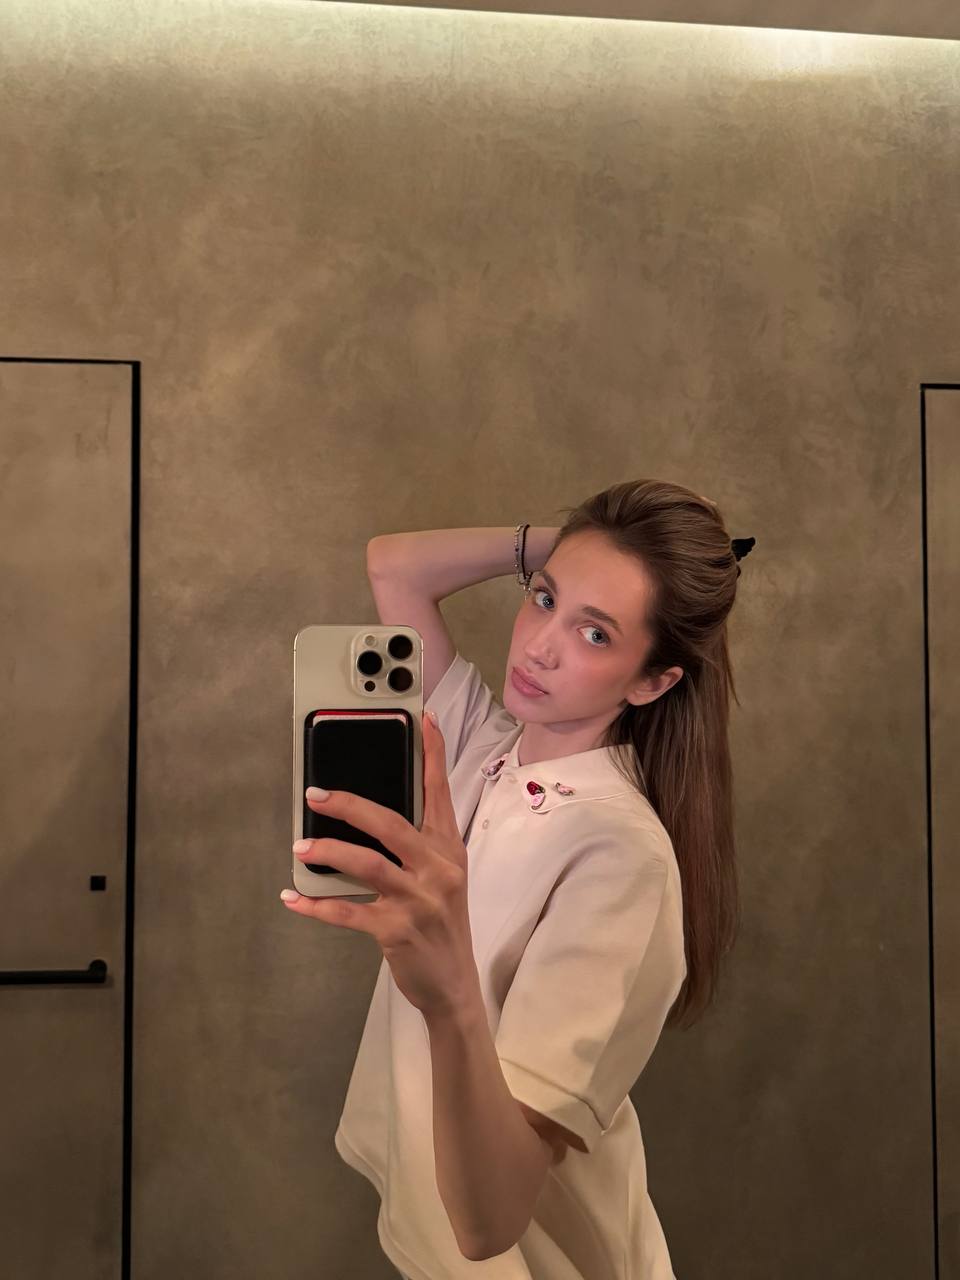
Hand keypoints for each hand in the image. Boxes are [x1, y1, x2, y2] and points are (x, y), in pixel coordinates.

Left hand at [281, 711, 478, 1019]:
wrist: (453, 984)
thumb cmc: (441, 924)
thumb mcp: (442, 878)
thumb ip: (418, 846)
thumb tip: (370, 816)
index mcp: (447, 849)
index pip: (440, 793)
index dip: (432, 755)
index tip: (425, 719)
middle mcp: (437, 869)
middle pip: (390, 823)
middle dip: (349, 804)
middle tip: (316, 793)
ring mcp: (418, 899)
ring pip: (366, 863)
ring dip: (328, 850)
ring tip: (301, 844)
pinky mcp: (397, 930)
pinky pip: (347, 911)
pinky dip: (315, 905)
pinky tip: (293, 897)